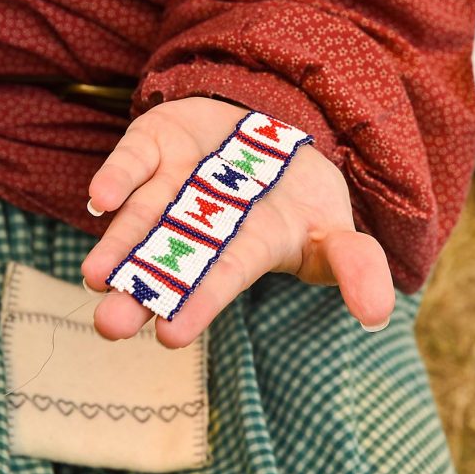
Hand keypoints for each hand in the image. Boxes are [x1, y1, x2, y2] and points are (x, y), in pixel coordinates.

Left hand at [82, 97, 394, 347]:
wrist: (269, 137)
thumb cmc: (300, 201)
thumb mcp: (335, 232)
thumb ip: (355, 267)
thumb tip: (378, 315)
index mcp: (238, 253)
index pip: (217, 281)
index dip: (197, 305)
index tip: (169, 336)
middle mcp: (194, 228)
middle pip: (164, 261)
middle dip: (138, 291)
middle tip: (110, 324)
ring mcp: (169, 185)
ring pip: (137, 218)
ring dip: (115, 245)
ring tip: (96, 275)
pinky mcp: (152, 146)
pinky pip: (132, 160)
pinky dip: (116, 177)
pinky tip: (100, 198)